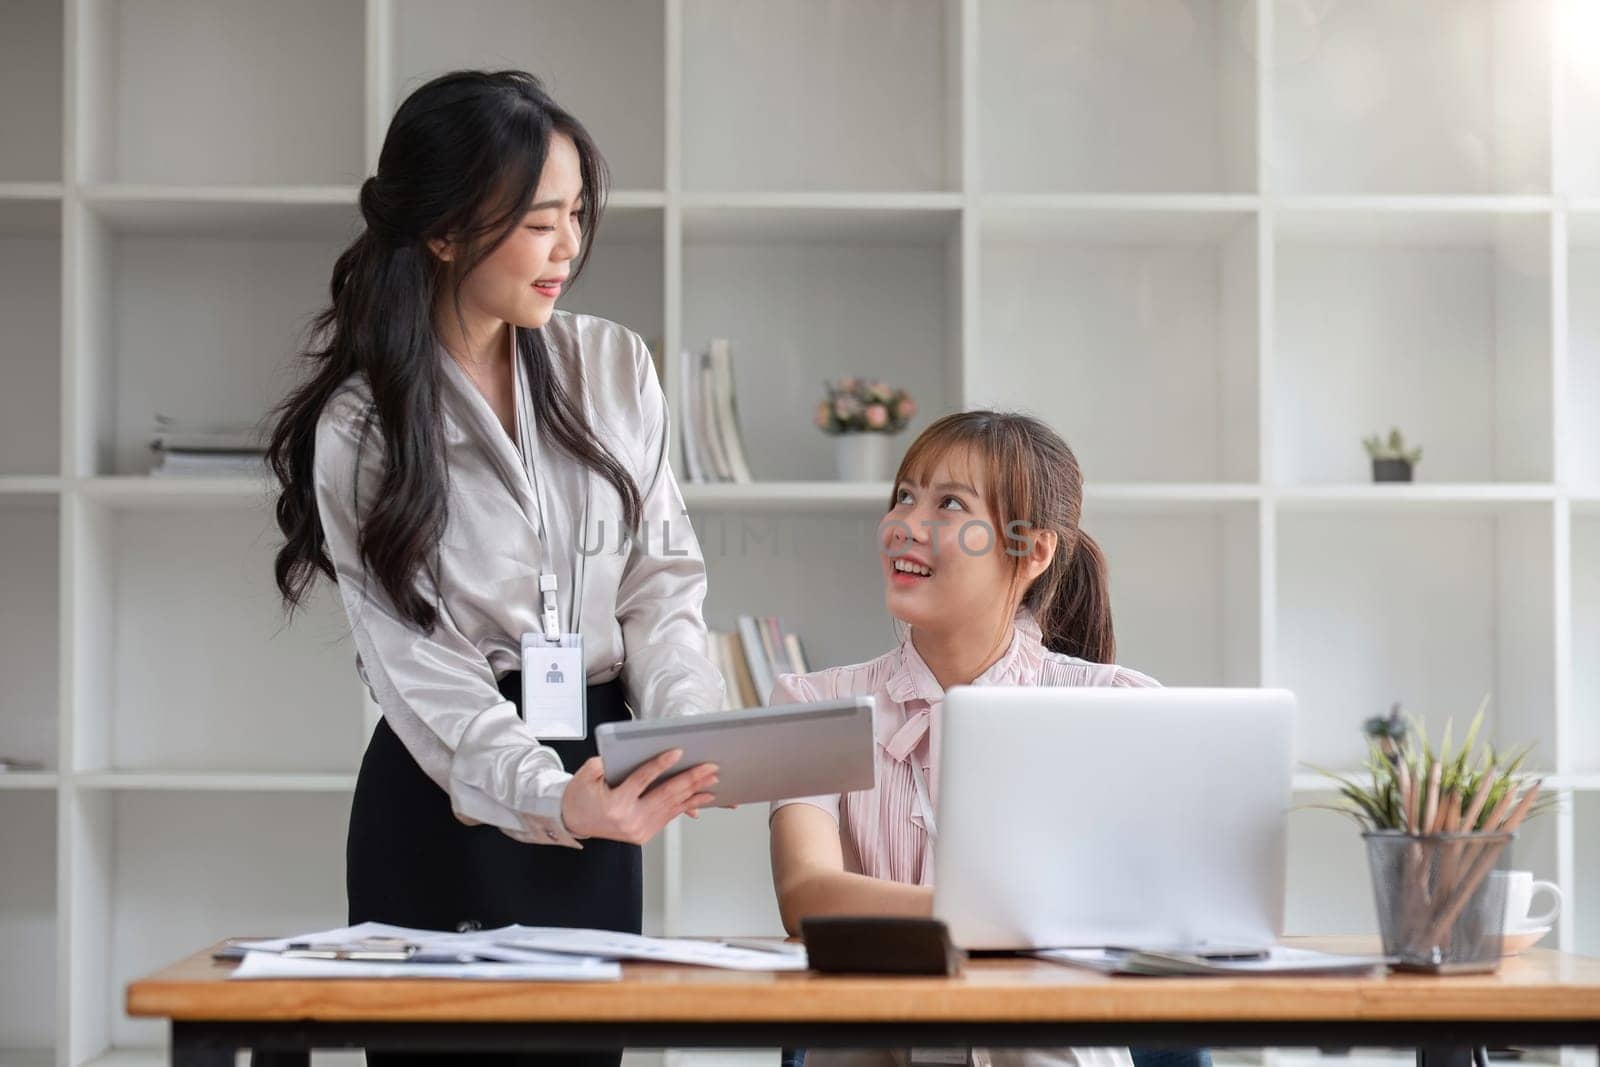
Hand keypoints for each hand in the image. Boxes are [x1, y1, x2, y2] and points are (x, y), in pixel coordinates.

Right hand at [560, 749, 718, 844]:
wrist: (572, 822)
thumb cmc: (580, 796)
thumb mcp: (586, 774)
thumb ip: (605, 763)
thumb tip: (631, 753)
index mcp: (615, 804)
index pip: (643, 780)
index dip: (661, 765)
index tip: (678, 752)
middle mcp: (630, 820)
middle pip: (665, 795)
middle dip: (690, 779)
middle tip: (709, 767)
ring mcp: (639, 830)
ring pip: (672, 807)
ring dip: (694, 793)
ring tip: (711, 780)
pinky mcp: (644, 834)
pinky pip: (668, 817)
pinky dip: (686, 806)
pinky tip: (699, 797)